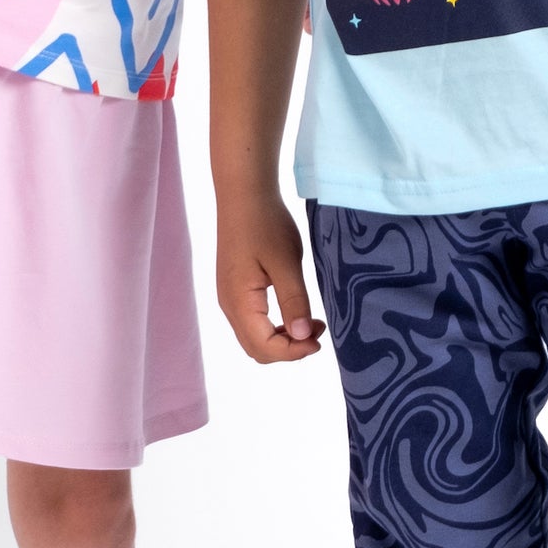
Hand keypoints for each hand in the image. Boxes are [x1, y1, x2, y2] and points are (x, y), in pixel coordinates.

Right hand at [217, 195, 326, 362]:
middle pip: (256, 349)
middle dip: (289, 349)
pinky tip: (294, 311)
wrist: (244, 195)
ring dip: (283, 339)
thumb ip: (294, 301)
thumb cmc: (266, 223)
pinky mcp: (234, 289)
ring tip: (311, 323)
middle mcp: (229, 305)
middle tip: (317, 332)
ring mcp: (229, 298)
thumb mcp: (286, 262)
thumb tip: (301, 338)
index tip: (319, 340)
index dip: (293, 352)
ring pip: (254, 338)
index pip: (264, 346)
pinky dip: (274, 327)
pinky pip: (252, 323)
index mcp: (239, 301)